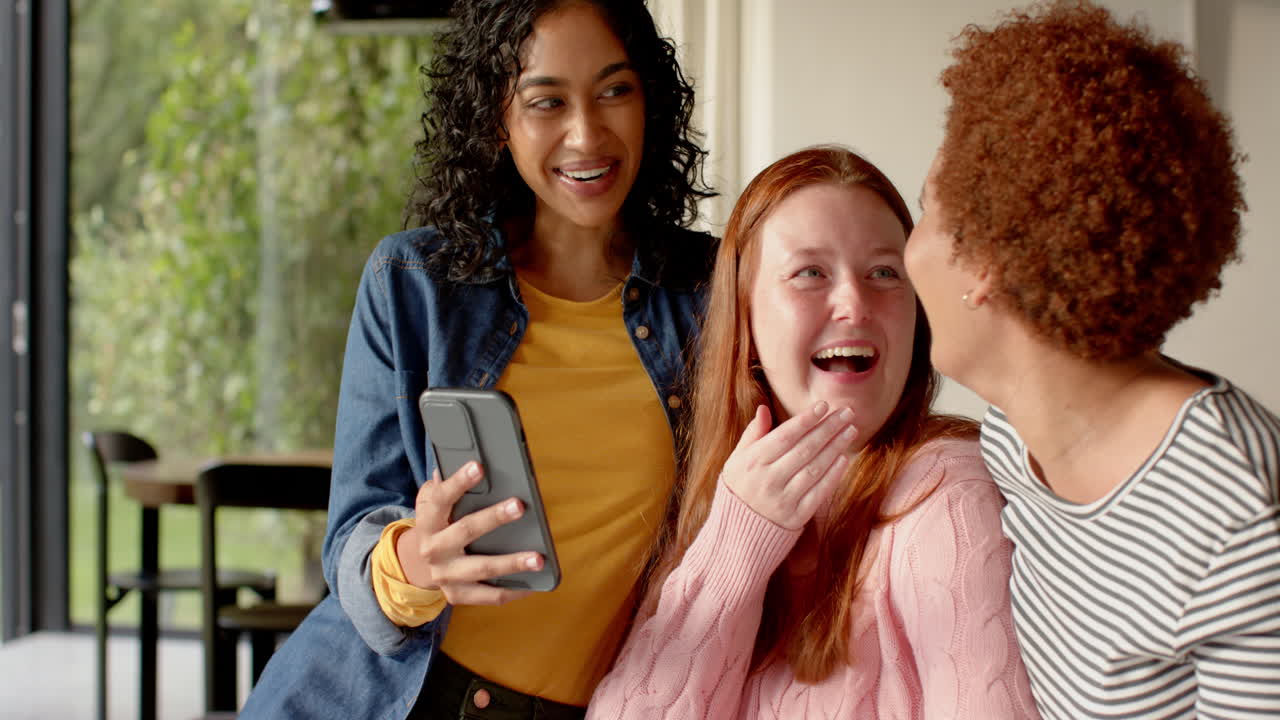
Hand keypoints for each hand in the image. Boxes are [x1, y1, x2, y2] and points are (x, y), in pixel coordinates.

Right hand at [395, 461, 541, 605]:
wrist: (416, 566)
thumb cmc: (437, 524)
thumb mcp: (432, 501)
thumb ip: (443, 484)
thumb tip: (461, 461)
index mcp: (428, 521)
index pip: (441, 498)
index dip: (458, 482)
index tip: (478, 467)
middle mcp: (434, 549)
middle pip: (465, 531)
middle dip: (493, 518)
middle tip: (520, 506)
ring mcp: (445, 575)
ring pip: (481, 569)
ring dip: (511, 563)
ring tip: (538, 558)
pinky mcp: (458, 595)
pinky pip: (489, 596)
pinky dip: (513, 590)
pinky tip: (534, 583)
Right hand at [720, 403, 856, 529]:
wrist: (737, 534)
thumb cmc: (739, 489)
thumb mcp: (736, 460)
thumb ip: (752, 434)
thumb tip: (764, 408)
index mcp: (752, 462)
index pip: (785, 435)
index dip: (806, 419)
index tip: (824, 405)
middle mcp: (768, 480)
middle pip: (804, 449)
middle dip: (828, 428)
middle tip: (847, 413)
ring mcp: (783, 500)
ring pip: (815, 468)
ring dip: (835, 447)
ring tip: (850, 430)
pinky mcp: (796, 517)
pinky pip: (819, 492)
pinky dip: (833, 475)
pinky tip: (844, 459)